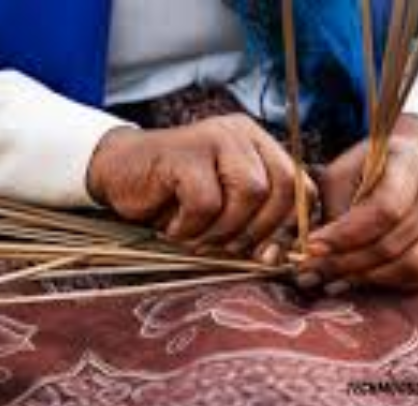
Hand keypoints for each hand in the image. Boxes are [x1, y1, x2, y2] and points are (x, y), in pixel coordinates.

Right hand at [88, 115, 306, 259]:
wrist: (116, 173)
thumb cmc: (170, 198)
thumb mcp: (220, 212)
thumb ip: (252, 227)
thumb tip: (275, 258)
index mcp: (257, 145)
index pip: (300, 186)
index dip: (289, 226)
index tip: (265, 252)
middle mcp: (241, 135)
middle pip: (283, 188)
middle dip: (259, 230)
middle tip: (225, 248)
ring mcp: (213, 138)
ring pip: (250, 193)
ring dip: (224, 229)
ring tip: (197, 238)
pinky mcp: (185, 153)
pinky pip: (207, 202)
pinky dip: (192, 227)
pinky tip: (173, 228)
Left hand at [299, 114, 417, 291]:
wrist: (408, 165)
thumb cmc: (367, 169)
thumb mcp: (342, 173)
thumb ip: (333, 208)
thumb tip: (315, 251)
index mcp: (411, 165)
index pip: (384, 210)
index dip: (346, 235)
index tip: (311, 247)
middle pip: (393, 243)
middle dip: (346, 262)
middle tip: (312, 271)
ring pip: (411, 265)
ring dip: (366, 278)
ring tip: (331, 279)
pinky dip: (388, 283)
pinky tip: (359, 280)